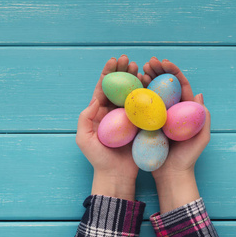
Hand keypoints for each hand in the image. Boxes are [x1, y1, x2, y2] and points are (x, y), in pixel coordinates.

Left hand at [76, 55, 142, 200]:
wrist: (116, 176)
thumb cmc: (98, 158)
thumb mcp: (84, 139)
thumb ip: (85, 118)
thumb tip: (95, 98)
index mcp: (99, 113)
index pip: (103, 89)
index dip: (108, 74)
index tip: (114, 61)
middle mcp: (114, 112)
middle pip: (118, 88)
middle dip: (123, 72)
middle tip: (129, 61)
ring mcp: (127, 118)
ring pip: (132, 94)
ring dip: (135, 80)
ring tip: (140, 68)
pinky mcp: (140, 125)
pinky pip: (144, 107)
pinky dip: (147, 94)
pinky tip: (151, 84)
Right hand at [142, 57, 211, 212]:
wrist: (171, 176)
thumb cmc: (187, 158)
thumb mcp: (200, 139)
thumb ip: (202, 119)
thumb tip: (199, 95)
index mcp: (185, 110)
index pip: (180, 86)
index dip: (173, 72)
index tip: (164, 63)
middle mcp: (171, 110)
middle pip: (165, 86)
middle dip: (158, 71)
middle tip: (148, 62)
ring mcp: (158, 117)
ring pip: (152, 93)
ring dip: (146, 79)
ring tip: (139, 69)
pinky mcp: (147, 124)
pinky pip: (142, 107)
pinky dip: (137, 95)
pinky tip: (130, 87)